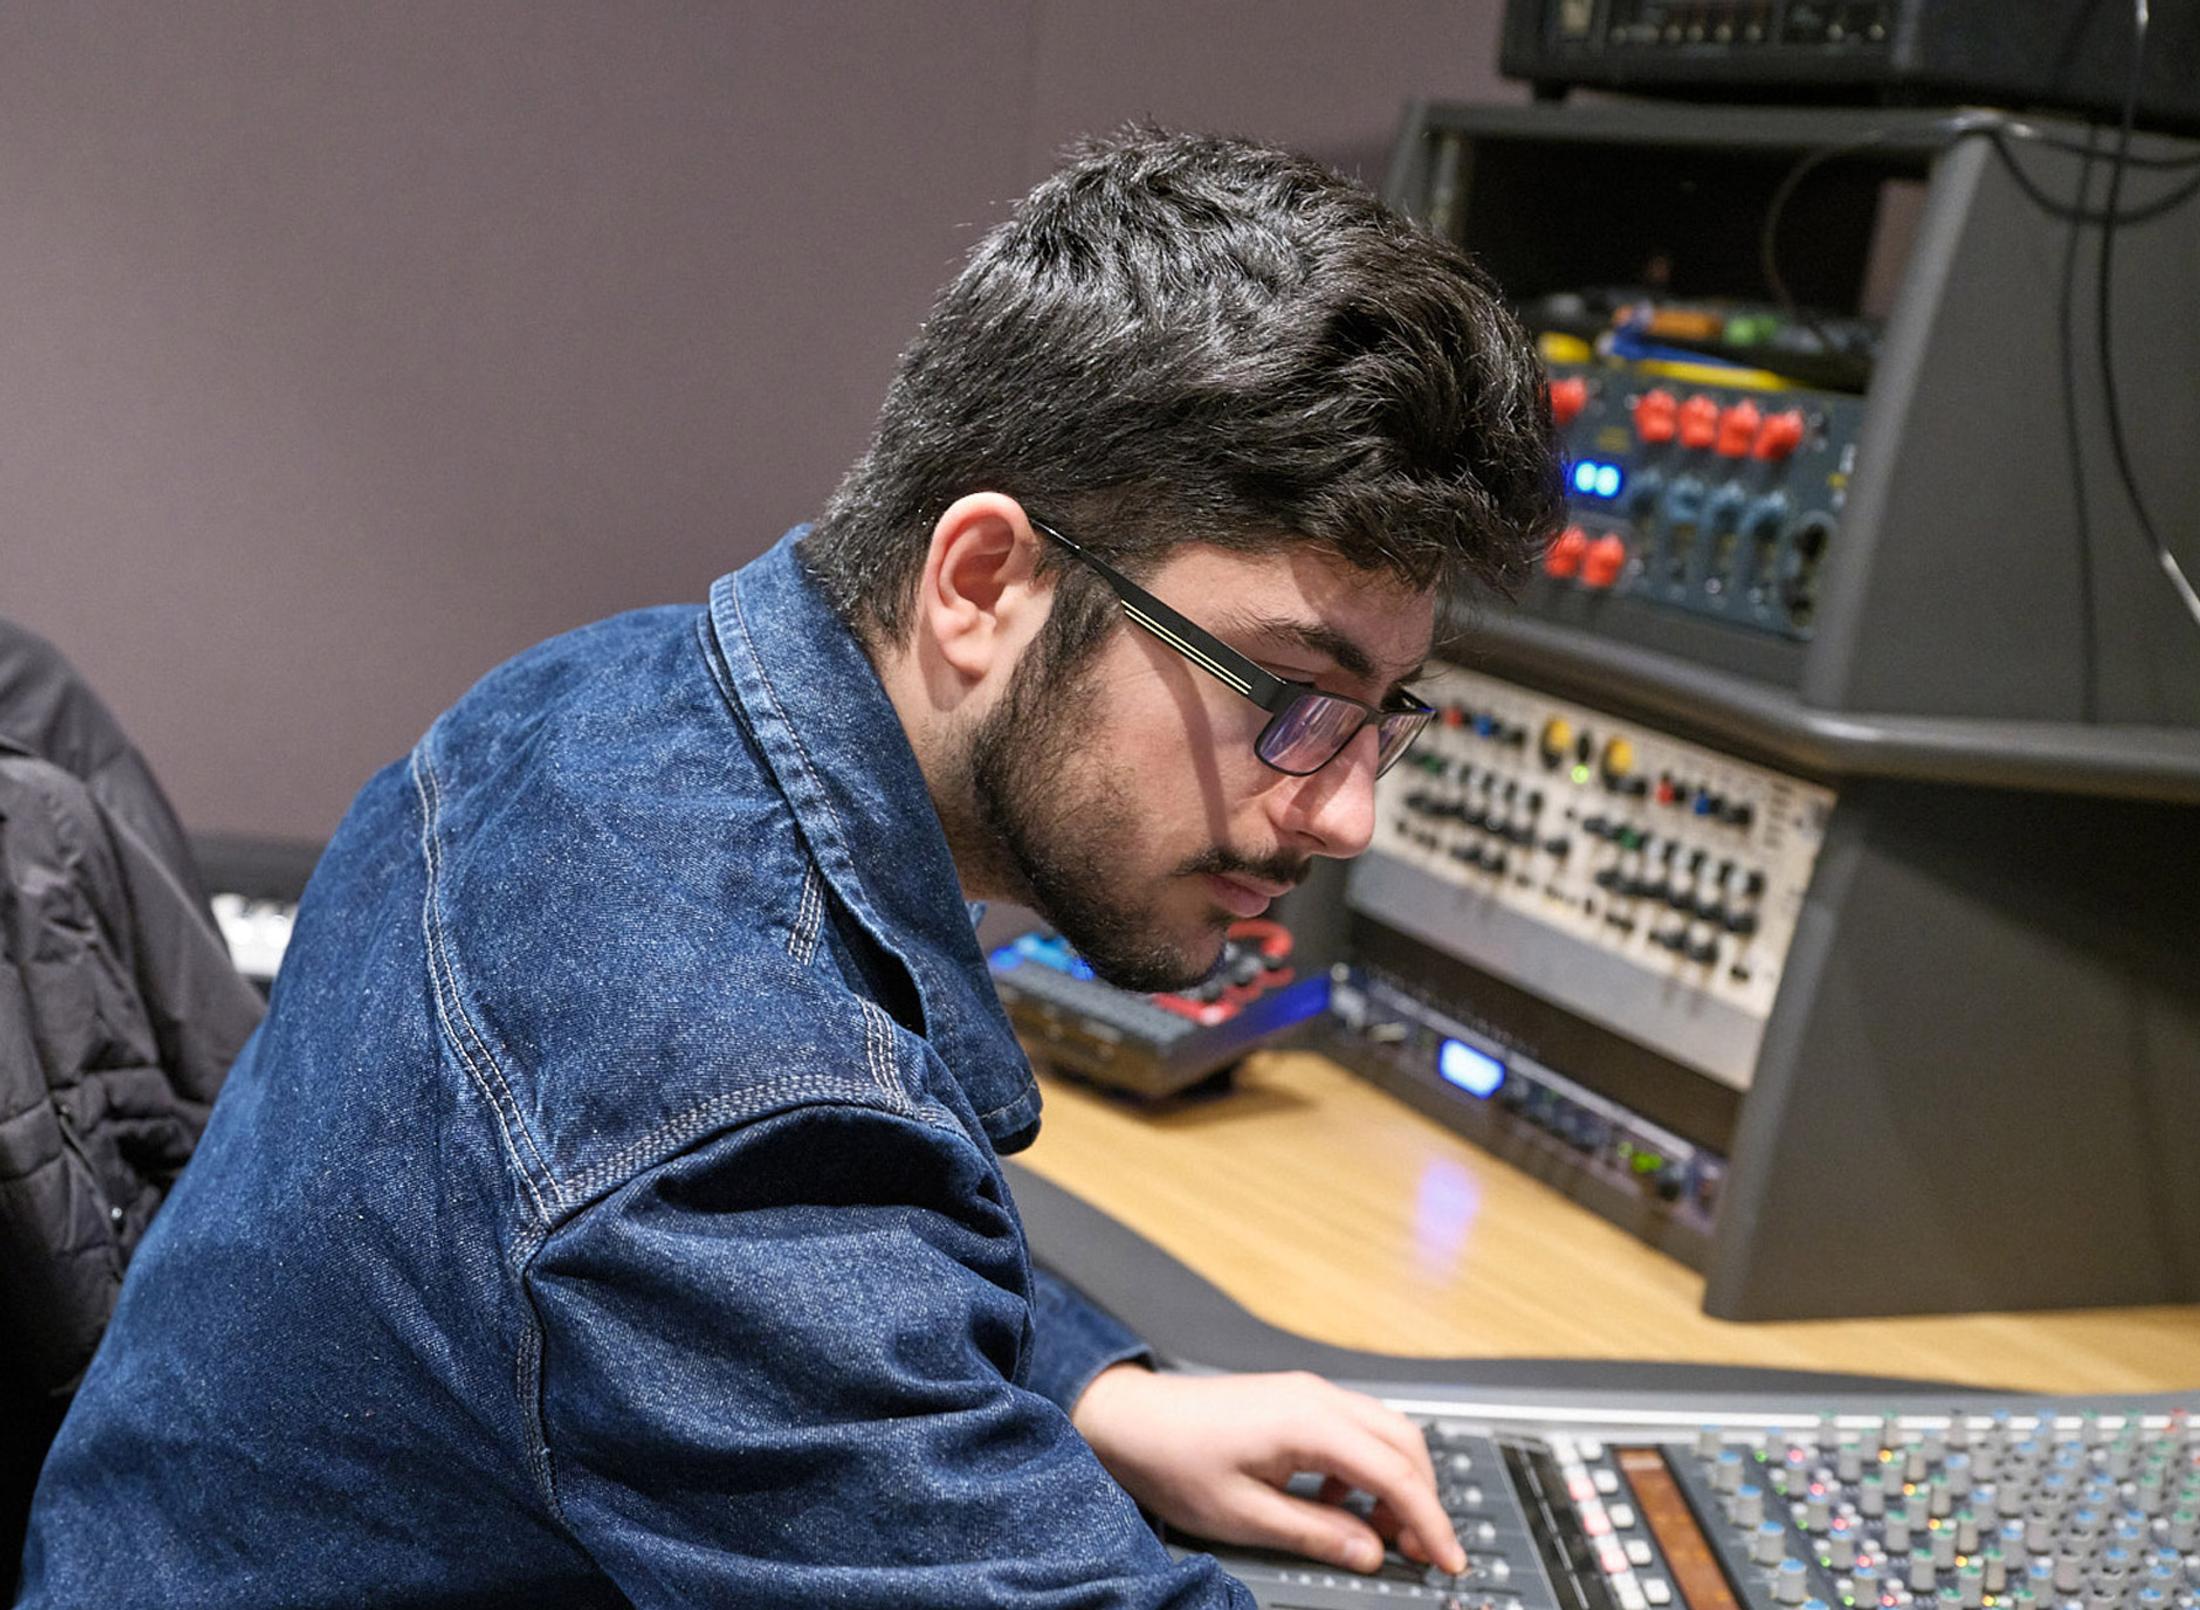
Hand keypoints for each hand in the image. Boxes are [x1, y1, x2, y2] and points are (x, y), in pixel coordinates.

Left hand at [1069, 1364, 1466, 1577]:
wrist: (1129, 1419)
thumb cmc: (1174, 1459)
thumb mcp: (1245, 1515)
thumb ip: (1316, 1534)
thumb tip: (1370, 1552)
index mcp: (1310, 1422)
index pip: (1395, 1471)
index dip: (1430, 1520)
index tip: (1449, 1560)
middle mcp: (1316, 1397)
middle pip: (1403, 1442)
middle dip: (1422, 1498)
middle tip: (1422, 1553)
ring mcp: (1307, 1393)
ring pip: (1383, 1432)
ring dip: (1395, 1482)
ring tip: (1383, 1535)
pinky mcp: (1294, 1400)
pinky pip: (1353, 1430)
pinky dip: (1364, 1469)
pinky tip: (1338, 1505)